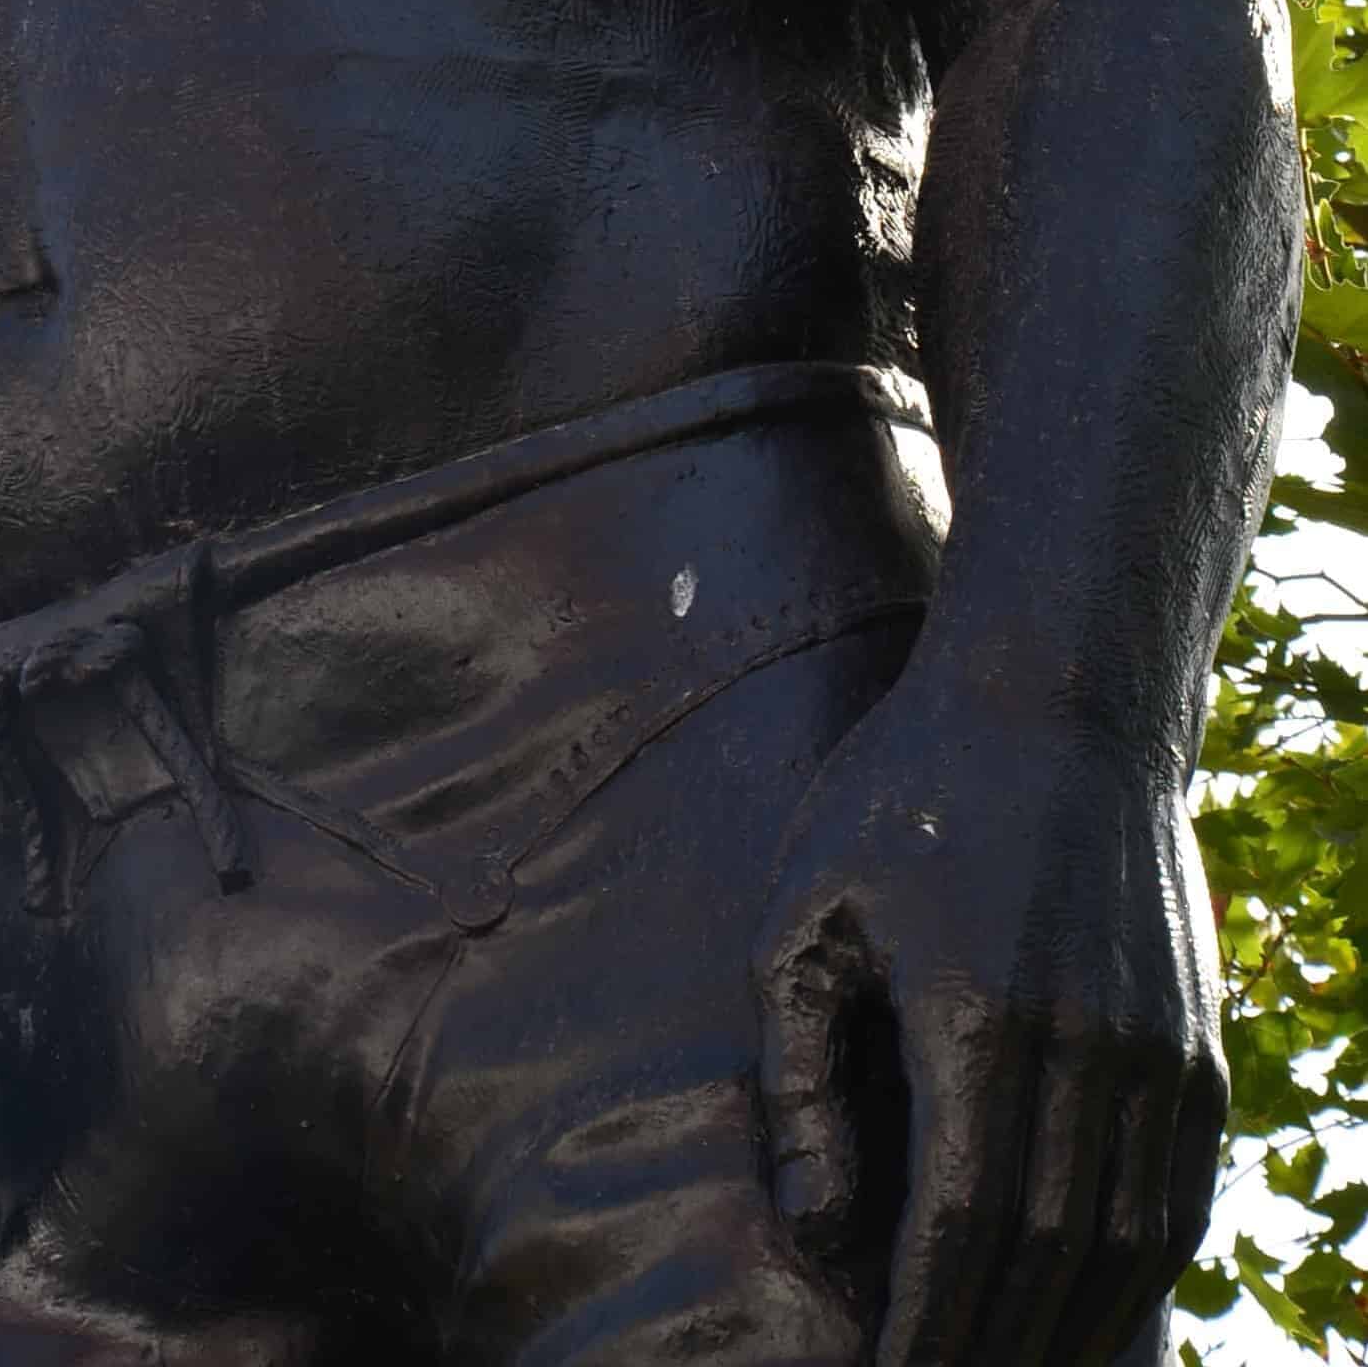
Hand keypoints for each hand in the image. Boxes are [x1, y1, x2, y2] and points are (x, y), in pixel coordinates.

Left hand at [753, 689, 1225, 1366]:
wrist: (1055, 697)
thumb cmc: (901, 793)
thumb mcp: (806, 910)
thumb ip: (799, 1076)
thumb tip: (816, 1231)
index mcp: (976, 1017)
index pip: (959, 1228)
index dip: (924, 1326)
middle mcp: (1086, 1045)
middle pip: (1045, 1254)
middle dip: (989, 1343)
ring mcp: (1158, 1047)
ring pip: (1127, 1243)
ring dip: (1068, 1327)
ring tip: (1000, 1365)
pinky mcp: (1197, 1040)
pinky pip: (1179, 1195)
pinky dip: (1137, 1273)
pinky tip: (1083, 1306)